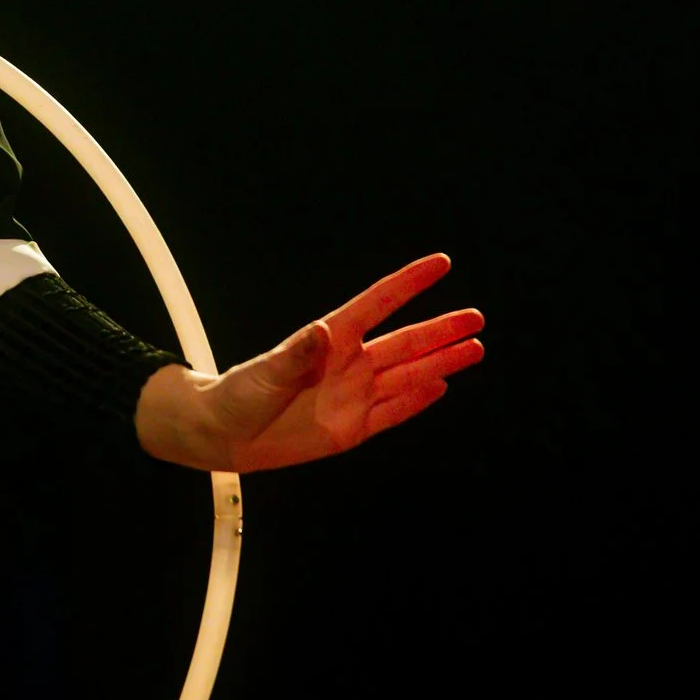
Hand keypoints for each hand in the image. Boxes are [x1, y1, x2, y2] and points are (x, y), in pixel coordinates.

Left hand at [137, 254, 483, 472]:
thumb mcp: (266, 373)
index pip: (377, 303)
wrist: (224, 434)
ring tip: (474, 347)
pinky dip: (418, 399)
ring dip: (441, 361)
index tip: (440, 265)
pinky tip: (442, 384)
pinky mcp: (352, 427)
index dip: (409, 284)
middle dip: (441, 329)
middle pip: (405, 342)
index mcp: (329, 341)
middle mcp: (347, 364)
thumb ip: (297, 354)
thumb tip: (322, 333)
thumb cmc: (237, 395)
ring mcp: (353, 395)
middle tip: (475, 317)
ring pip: (408, 374)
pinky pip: (394, 411)